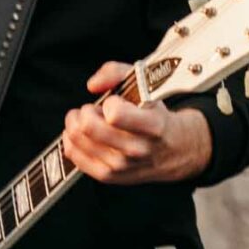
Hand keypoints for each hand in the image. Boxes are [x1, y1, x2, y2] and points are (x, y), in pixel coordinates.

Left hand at [62, 62, 213, 187]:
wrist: (177, 150)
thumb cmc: (157, 115)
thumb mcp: (147, 85)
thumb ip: (117, 72)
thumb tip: (92, 85)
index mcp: (152, 126)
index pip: (115, 114)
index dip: (109, 102)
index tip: (114, 102)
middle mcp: (137, 149)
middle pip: (88, 127)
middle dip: (85, 111)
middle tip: (93, 110)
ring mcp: (122, 166)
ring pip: (77, 140)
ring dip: (76, 124)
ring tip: (89, 121)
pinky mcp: (109, 176)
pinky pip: (75, 156)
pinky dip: (71, 141)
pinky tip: (81, 134)